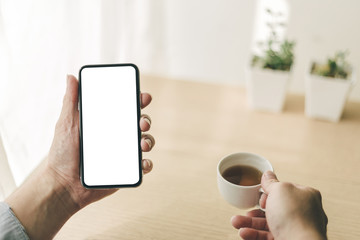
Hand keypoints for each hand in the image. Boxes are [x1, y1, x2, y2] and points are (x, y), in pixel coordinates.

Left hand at [47, 75, 154, 208]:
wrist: (63, 185)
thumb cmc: (62, 154)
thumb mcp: (66, 123)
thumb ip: (70, 100)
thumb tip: (71, 77)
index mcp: (105, 124)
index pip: (125, 109)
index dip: (137, 101)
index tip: (143, 97)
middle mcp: (116, 137)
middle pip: (138, 124)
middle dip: (145, 120)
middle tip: (142, 123)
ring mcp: (122, 154)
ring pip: (144, 142)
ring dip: (149, 140)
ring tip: (143, 144)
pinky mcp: (125, 170)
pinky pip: (142, 166)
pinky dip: (147, 164)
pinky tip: (143, 162)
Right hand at [231, 171, 327, 239]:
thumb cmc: (294, 216)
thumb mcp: (280, 190)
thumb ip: (271, 182)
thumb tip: (267, 174)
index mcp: (305, 196)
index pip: (285, 191)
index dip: (270, 192)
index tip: (260, 196)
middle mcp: (303, 213)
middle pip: (273, 209)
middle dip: (254, 211)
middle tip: (245, 211)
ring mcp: (296, 230)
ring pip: (268, 224)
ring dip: (249, 223)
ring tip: (236, 222)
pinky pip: (268, 236)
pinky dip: (255, 234)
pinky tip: (244, 232)